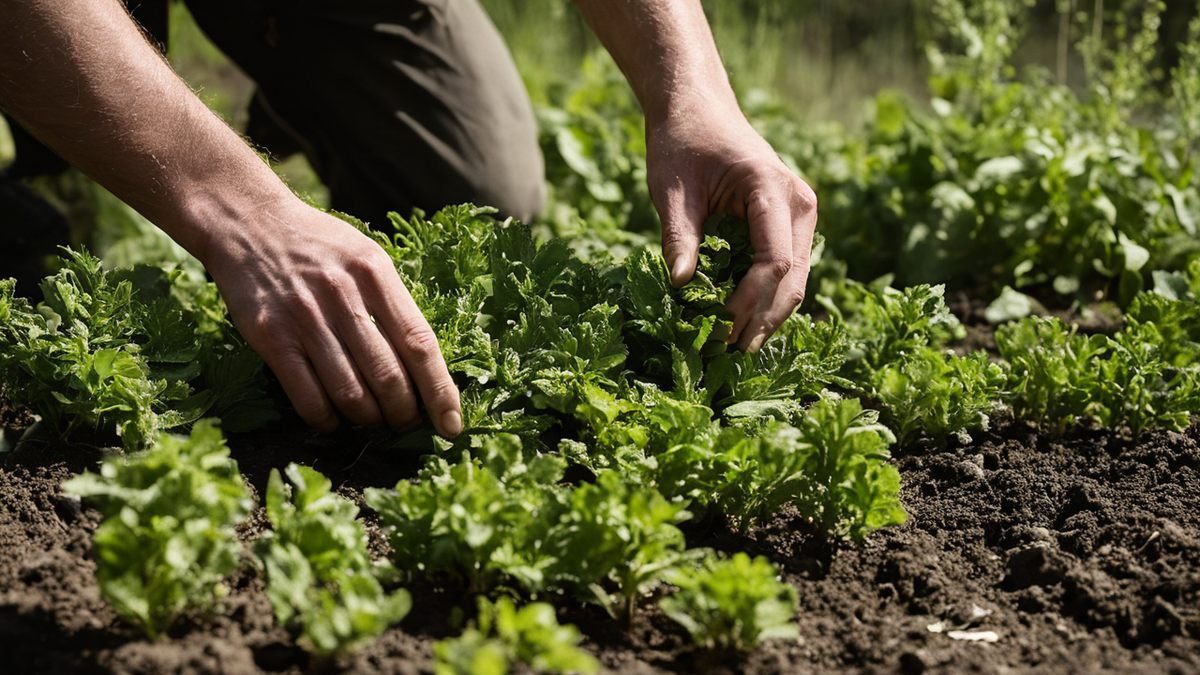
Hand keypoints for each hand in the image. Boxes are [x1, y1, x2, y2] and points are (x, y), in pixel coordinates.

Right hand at [202, 197, 461, 435]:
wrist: (248, 222)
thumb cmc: (318, 244)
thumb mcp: (366, 256)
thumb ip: (394, 302)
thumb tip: (425, 364)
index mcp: (375, 273)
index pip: (420, 345)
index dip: (440, 391)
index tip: (451, 423)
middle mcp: (343, 295)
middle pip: (388, 377)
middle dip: (404, 414)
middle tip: (405, 423)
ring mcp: (305, 318)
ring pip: (350, 394)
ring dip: (368, 420)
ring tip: (373, 422)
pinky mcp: (271, 337)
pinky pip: (308, 397)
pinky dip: (327, 421)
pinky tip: (334, 421)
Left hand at [646, 105, 816, 351]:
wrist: (698, 107)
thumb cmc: (682, 142)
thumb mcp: (670, 189)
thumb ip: (678, 236)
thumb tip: (680, 285)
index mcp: (772, 189)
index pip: (774, 263)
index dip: (749, 303)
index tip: (717, 330)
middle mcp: (799, 203)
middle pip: (793, 280)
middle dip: (761, 320)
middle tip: (725, 354)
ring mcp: (801, 215)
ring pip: (795, 282)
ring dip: (766, 316)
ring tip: (732, 347)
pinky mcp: (791, 225)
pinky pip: (786, 271)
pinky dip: (765, 299)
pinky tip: (738, 323)